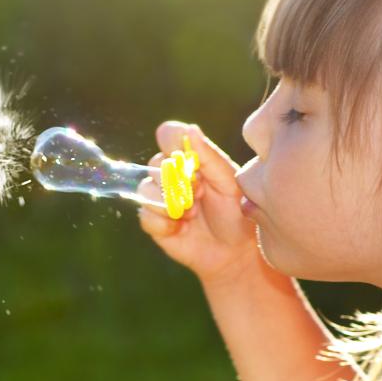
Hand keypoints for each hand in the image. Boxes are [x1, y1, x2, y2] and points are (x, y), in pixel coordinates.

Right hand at [137, 121, 262, 285]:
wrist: (234, 251)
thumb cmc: (236, 212)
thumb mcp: (229, 183)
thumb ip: (209, 157)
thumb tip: (190, 129)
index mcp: (189, 158)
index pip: (168, 135)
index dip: (173, 144)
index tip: (191, 163)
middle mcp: (170, 174)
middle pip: (155, 164)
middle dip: (178, 182)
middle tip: (200, 194)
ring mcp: (160, 198)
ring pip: (146, 190)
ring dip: (171, 203)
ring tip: (192, 214)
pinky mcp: (154, 222)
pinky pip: (145, 216)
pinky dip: (164, 223)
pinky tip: (181, 229)